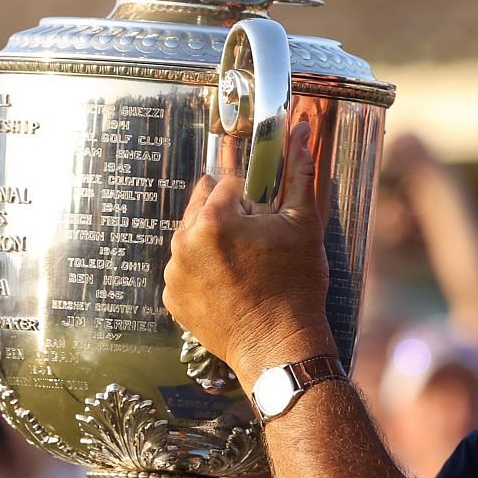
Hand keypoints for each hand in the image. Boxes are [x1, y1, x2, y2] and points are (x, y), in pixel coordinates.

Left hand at [163, 118, 334, 388]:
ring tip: (245, 264)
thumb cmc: (296, 287)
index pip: (228, 182)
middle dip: (228, 213)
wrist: (279, 347)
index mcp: (214, 218)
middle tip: (256, 238)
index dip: (250, 192)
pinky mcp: (172, 298)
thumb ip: (299, 174)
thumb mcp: (304, 225)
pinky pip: (185, 270)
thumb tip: (301, 130)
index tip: (261, 207)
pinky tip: (230, 285)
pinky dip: (203, 272)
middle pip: (203, 205)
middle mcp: (185, 241)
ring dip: (214, 241)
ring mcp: (175, 272)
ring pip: (192, 238)